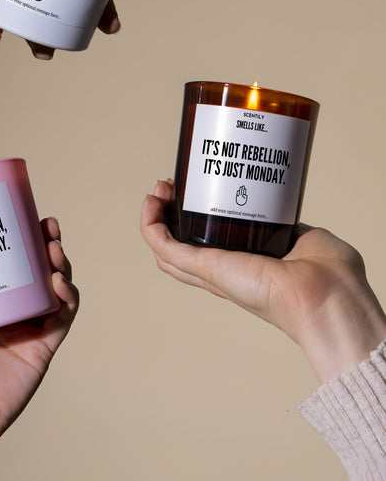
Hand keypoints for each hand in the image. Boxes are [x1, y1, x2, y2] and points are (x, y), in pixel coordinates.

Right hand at [141, 180, 385, 382]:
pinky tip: (151, 205)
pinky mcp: (207, 268)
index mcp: (248, 267)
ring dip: (154, 218)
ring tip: (157, 191)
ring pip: (165, 248)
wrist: (329, 295)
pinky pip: (165, 248)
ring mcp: (213, 272)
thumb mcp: (307, 237)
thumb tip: (284, 204)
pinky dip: (151, 227)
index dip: (193, 217)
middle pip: (180, 244)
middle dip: (169, 212)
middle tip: (171, 186)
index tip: (195, 186)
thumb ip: (290, 223)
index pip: (207, 245)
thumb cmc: (330, 277)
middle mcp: (226, 272)